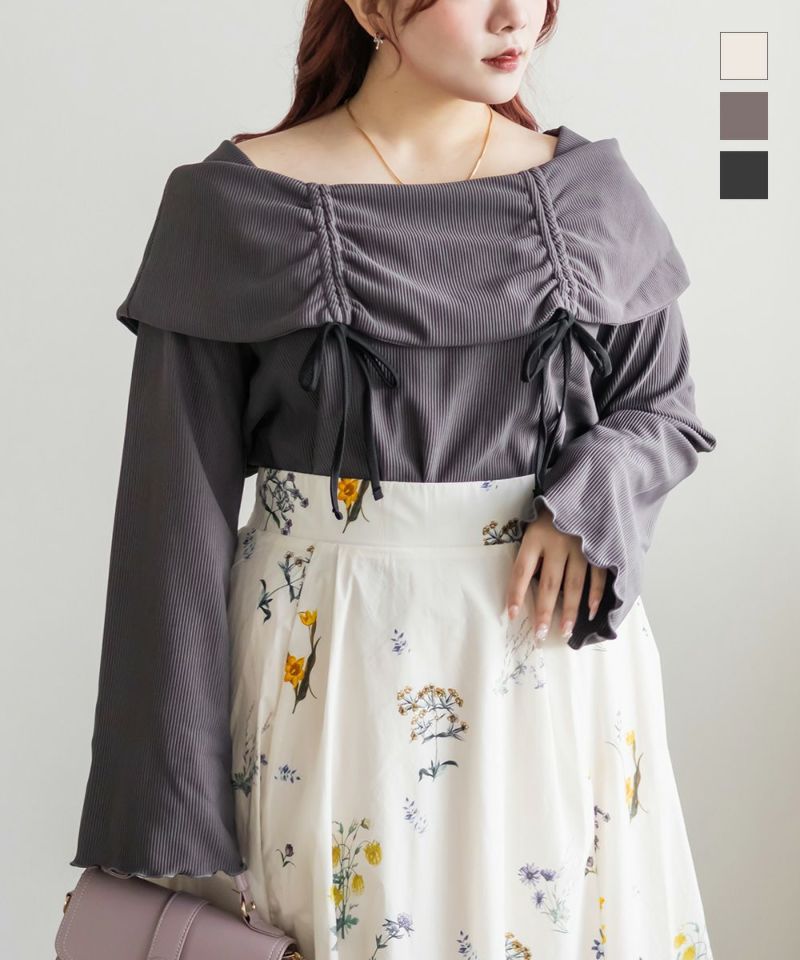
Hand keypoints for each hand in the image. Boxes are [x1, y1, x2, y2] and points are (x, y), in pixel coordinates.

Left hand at [505, 504, 606, 641]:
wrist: (588, 483)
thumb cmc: (554, 510)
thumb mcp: (536, 522)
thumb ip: (533, 549)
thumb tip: (526, 583)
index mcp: (536, 535)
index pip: (522, 570)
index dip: (516, 594)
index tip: (511, 615)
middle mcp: (558, 542)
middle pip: (549, 583)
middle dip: (544, 611)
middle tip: (541, 634)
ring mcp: (581, 545)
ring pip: (574, 585)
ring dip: (570, 611)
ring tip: (565, 631)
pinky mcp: (600, 546)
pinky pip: (598, 575)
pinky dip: (596, 595)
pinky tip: (590, 611)